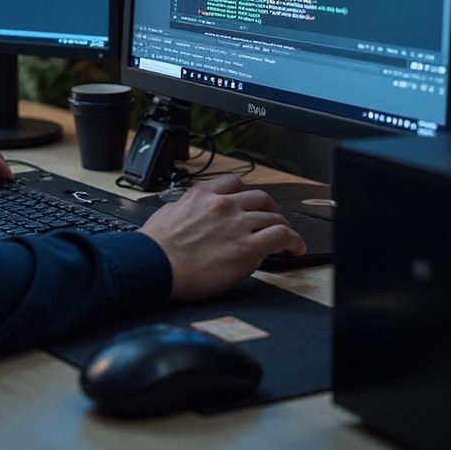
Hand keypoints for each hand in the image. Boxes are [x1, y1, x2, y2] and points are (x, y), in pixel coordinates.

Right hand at [139, 175, 305, 300]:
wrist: (155, 266)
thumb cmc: (156, 247)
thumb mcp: (168, 213)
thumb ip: (186, 208)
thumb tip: (190, 212)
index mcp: (202, 195)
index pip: (234, 183)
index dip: (246, 194)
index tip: (250, 203)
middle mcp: (223, 205)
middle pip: (259, 198)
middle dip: (269, 209)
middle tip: (271, 220)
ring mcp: (237, 225)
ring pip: (273, 216)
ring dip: (283, 226)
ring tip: (287, 237)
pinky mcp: (248, 248)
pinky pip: (282, 236)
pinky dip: (294, 240)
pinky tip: (295, 248)